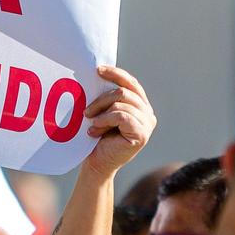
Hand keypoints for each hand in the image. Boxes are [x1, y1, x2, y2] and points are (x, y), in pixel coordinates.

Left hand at [82, 66, 154, 180]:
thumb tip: (99, 71)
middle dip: (101, 99)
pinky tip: (95, 129)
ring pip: (121, 102)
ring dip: (101, 112)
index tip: (98, 70)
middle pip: (124, 92)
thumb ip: (109, 97)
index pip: (131, 83)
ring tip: (91, 124)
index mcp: (140, 105)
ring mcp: (147, 124)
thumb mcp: (104, 112)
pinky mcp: (142, 134)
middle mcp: (148, 113)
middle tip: (86, 112)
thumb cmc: (98, 139)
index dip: (115, 74)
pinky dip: (105, 120)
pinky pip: (121, 116)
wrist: (98, 164)